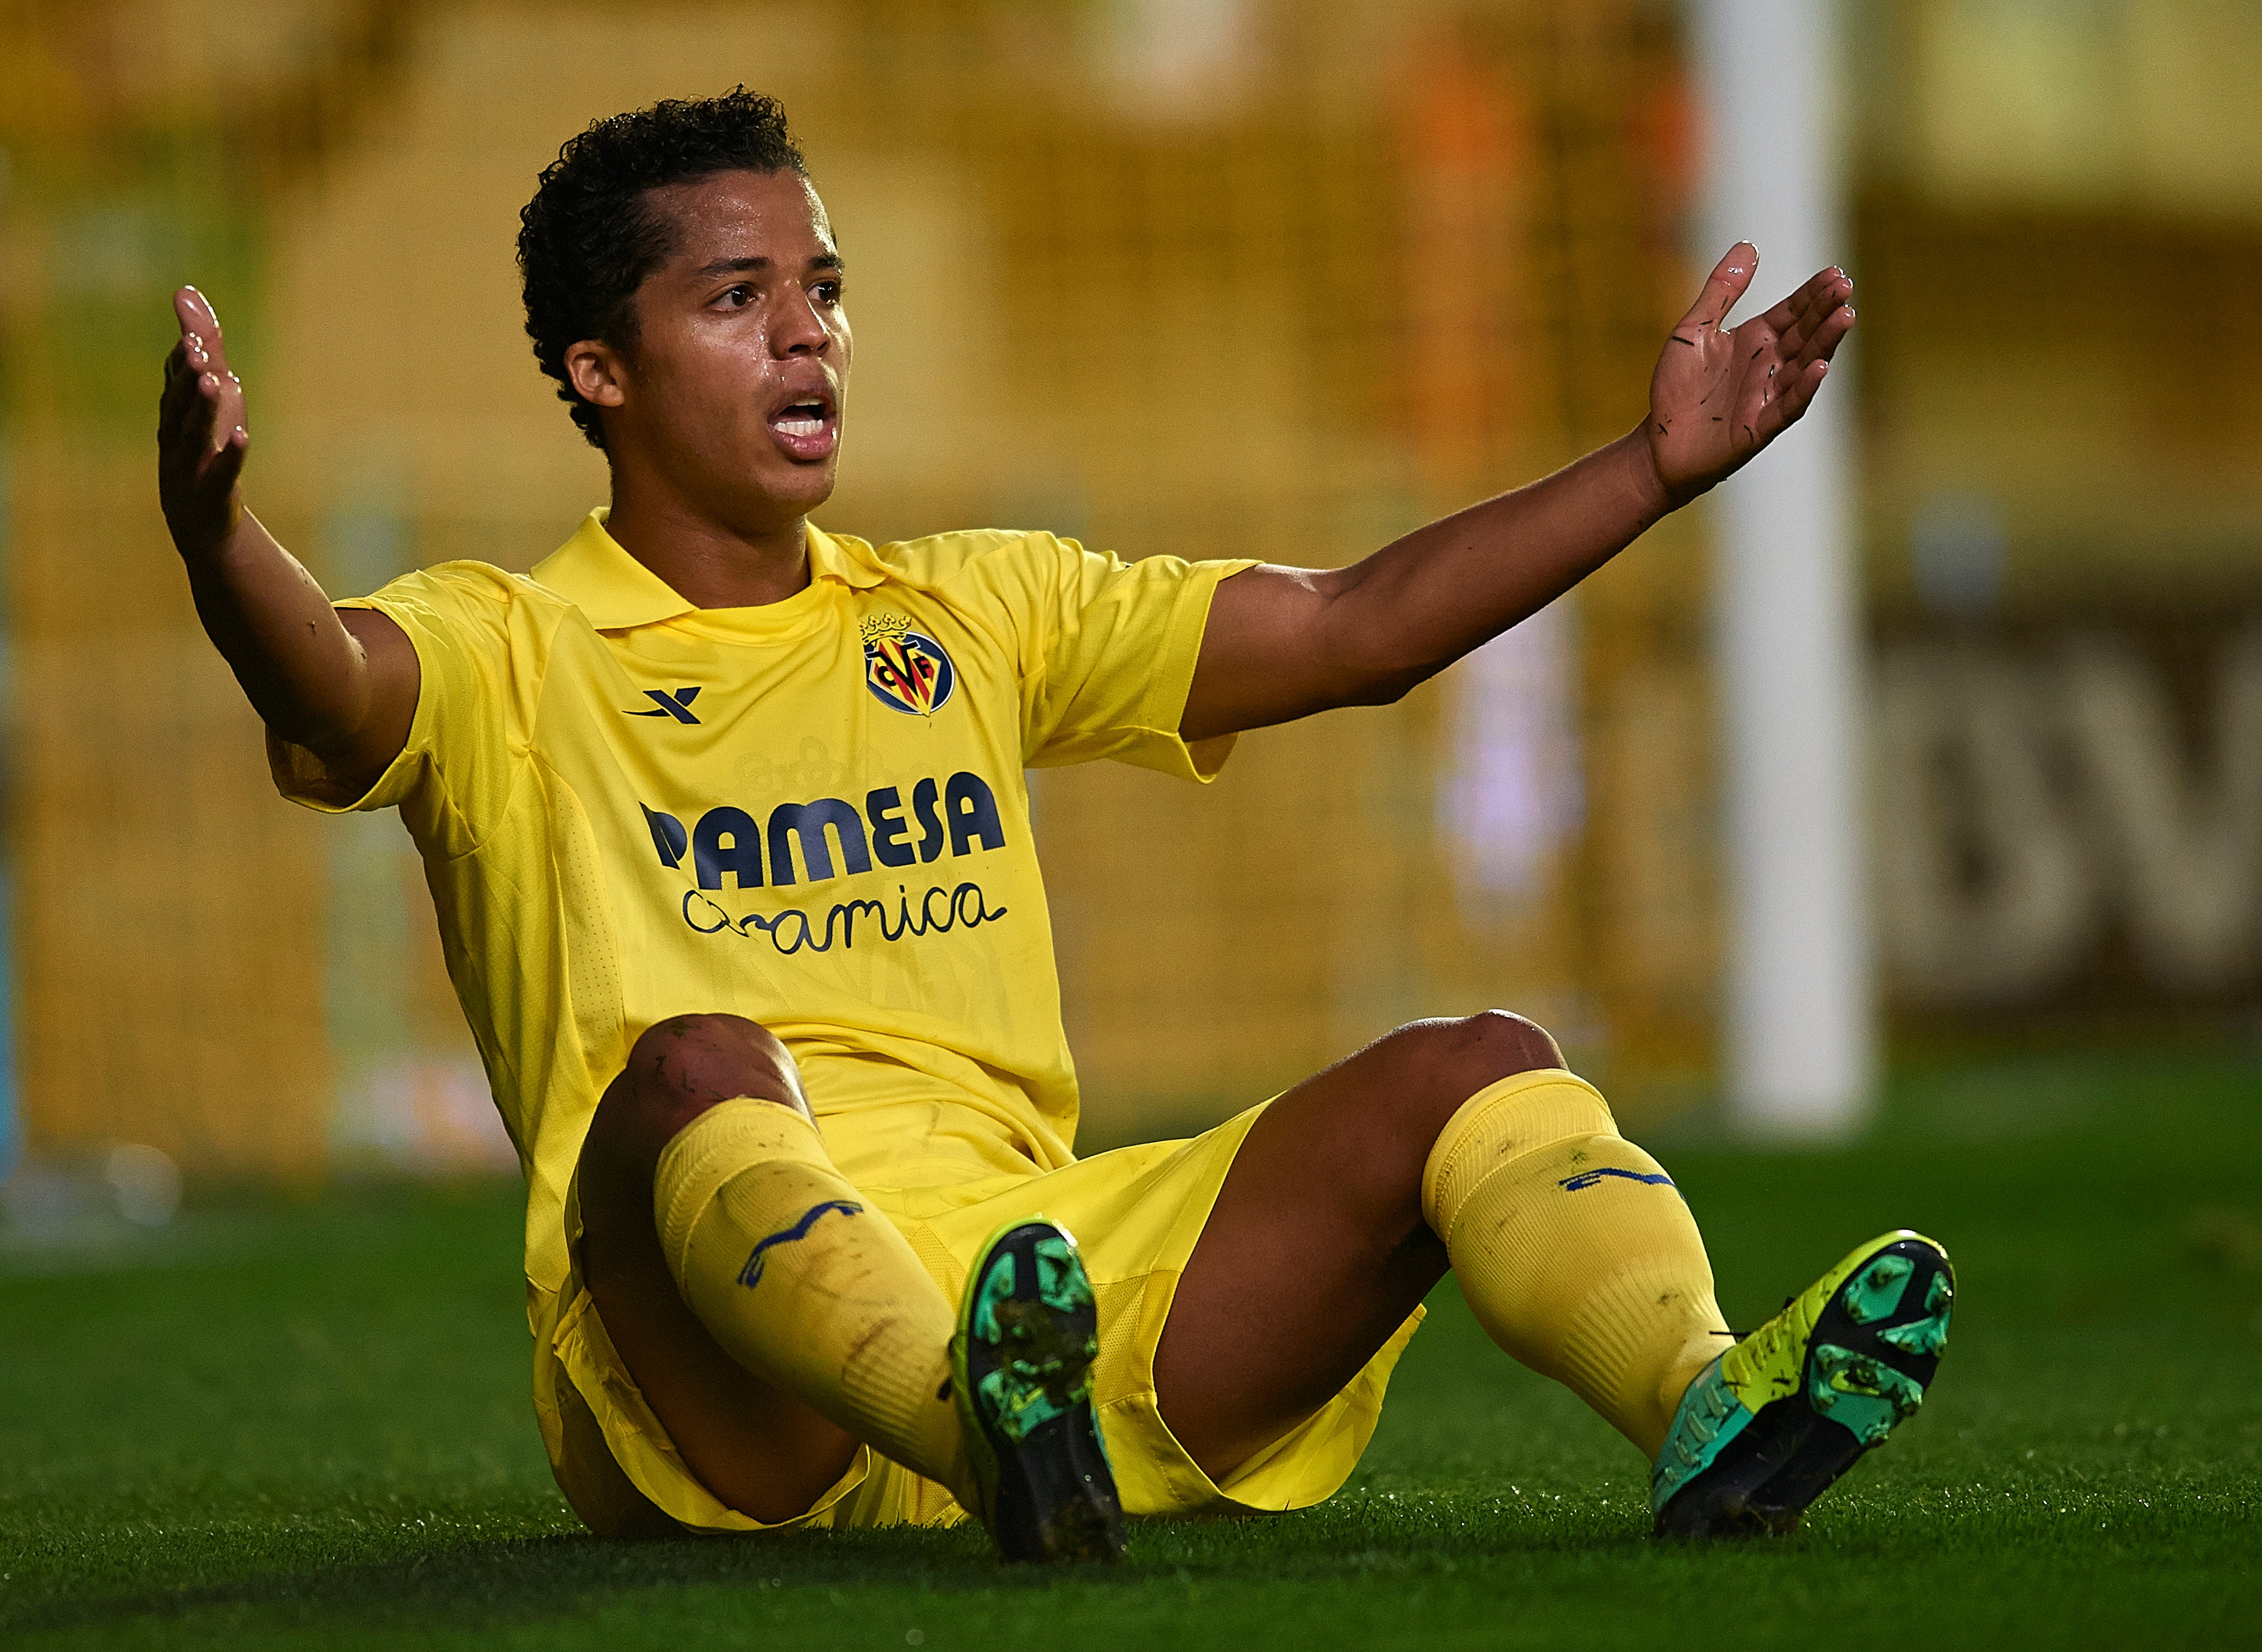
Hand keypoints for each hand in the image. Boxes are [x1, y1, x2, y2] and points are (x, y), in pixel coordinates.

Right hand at [157, 286, 250, 559]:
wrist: (199, 520)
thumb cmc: (204, 447)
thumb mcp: (209, 395)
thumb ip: (203, 347)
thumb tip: (186, 291)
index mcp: (174, 413)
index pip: (175, 381)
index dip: (182, 358)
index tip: (193, 332)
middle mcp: (176, 436)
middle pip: (179, 404)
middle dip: (188, 376)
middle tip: (199, 349)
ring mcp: (191, 467)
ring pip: (194, 434)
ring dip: (205, 408)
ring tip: (217, 381)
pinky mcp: (213, 493)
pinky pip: (221, 473)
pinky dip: (230, 455)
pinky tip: (243, 437)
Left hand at [1640, 244, 1854, 507]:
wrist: (1657, 442)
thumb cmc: (1677, 388)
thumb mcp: (1694, 330)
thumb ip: (1721, 291)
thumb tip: (1747, 245)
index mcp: (1756, 340)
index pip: (1793, 312)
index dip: (1812, 294)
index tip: (1834, 273)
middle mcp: (1769, 366)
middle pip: (1804, 334)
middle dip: (1825, 310)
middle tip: (1845, 286)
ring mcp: (1767, 397)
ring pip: (1805, 366)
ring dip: (1825, 343)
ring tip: (1845, 316)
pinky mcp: (1757, 428)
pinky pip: (1787, 407)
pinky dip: (1804, 389)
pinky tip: (1820, 368)